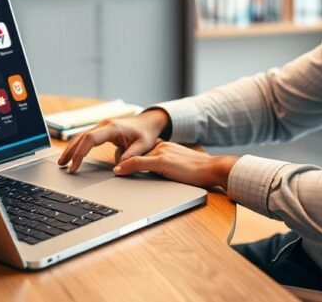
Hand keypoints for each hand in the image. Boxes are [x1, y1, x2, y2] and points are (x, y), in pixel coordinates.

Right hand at [58, 109, 170, 172]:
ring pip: (81, 136)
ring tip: (62, 162)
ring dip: (71, 148)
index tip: (74, 165)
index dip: (80, 152)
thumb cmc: (146, 133)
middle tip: (63, 166)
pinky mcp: (101, 130)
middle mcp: (104, 125)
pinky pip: (85, 136)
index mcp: (112, 127)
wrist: (149, 121)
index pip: (90, 139)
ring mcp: (101, 126)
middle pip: (81, 137)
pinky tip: (72, 154)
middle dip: (71, 151)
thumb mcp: (143, 146)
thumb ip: (132, 157)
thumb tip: (118, 169)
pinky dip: (77, 145)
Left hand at [113, 141, 239, 189]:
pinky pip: (139, 163)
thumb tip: (147, 175)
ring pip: (134, 157)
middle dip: (120, 159)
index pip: (141, 151)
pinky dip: (127, 167)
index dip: (128, 157)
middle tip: (108, 167)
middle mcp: (161, 146)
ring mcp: (161, 152)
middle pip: (135, 153)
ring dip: (120, 164)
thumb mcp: (175, 168)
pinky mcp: (163, 160)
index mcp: (164, 147)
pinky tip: (118, 171)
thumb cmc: (198, 172)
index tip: (116, 162)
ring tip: (111, 171)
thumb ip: (162, 168)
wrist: (213, 169)